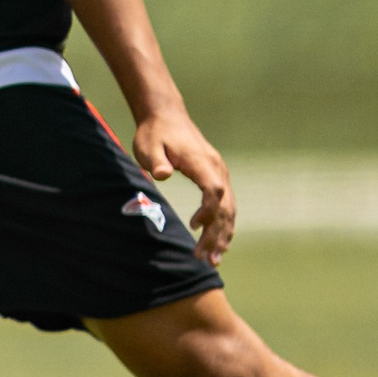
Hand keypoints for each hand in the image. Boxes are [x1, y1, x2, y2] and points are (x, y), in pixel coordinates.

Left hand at [133, 104, 233, 257]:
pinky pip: (226, 206)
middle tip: (205, 259)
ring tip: (213, 260)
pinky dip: (224, 226)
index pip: (214, 190)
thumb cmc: (155, 133)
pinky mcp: (216, 178)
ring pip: (229, 209)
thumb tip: (162, 175)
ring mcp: (220, 173)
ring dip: (223, 235)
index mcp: (202, 162)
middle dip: (216, 234)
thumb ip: (156, 161)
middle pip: (224, 206)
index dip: (208, 210)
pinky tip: (219, 244)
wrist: (166, 116)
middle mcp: (217, 169)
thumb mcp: (149, 145)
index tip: (194, 226)